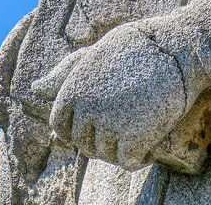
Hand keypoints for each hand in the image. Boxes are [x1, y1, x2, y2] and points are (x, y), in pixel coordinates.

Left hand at [32, 23, 187, 170]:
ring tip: (136, 135)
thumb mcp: (92, 57)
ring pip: (105, 155)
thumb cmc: (134, 48)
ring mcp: (108, 124)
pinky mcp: (134, 136)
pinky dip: (138, 159)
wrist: (175, 49)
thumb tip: (35, 88)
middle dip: (100, 142)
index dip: (76, 131)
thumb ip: (63, 76)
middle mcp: (84, 109)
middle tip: (123, 130)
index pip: (60, 126)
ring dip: (119, 151)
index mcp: (71, 91)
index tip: (96, 127)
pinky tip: (147, 148)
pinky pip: (128, 162)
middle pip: (83, 144)